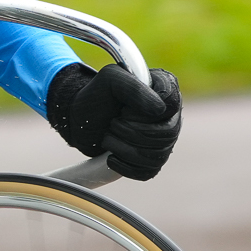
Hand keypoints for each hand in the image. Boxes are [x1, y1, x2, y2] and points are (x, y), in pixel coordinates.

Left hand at [46, 62, 181, 180]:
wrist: (80, 116)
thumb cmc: (97, 94)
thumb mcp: (111, 79)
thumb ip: (134, 88)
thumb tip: (158, 110)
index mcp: (166, 89)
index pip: (170, 106)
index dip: (142, 113)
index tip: (123, 109)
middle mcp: (170, 115)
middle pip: (166, 134)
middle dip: (131, 132)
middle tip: (113, 123)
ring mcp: (165, 139)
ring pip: (157, 156)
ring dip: (124, 149)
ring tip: (109, 137)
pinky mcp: (152, 159)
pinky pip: (149, 171)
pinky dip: (126, 166)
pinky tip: (111, 156)